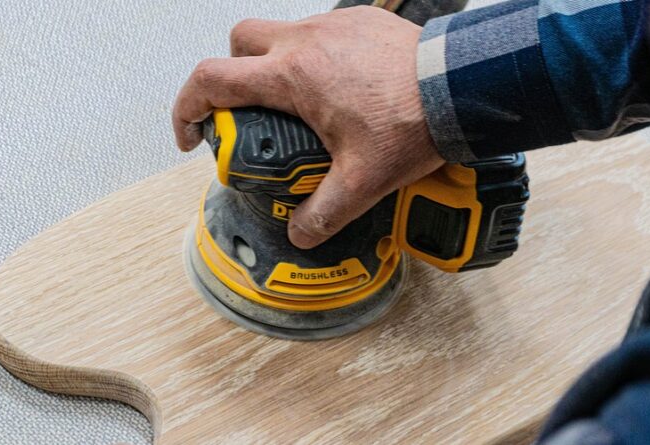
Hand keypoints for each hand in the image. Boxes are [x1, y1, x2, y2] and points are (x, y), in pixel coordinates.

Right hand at [172, 6, 444, 248]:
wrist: (461, 87)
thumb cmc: (414, 122)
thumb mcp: (363, 182)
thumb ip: (325, 212)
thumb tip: (302, 235)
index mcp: (292, 76)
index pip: (211, 80)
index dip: (188, 107)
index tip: (193, 133)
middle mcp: (306, 41)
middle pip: (240, 42)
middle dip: (232, 75)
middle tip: (251, 113)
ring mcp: (335, 25)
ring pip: (283, 33)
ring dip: (278, 65)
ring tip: (304, 108)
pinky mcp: (363, 20)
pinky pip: (324, 32)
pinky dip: (319, 57)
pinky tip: (345, 91)